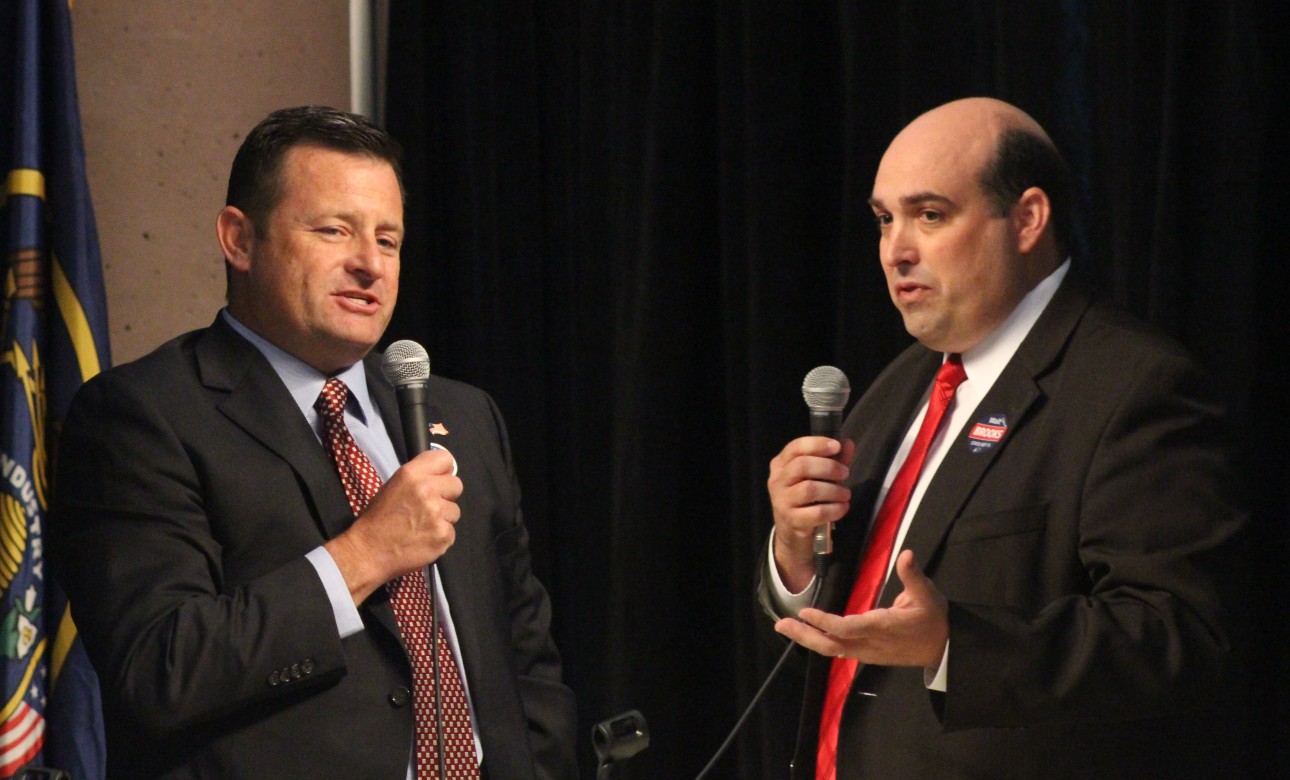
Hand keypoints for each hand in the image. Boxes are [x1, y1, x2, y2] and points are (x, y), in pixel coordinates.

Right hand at [324, 447, 463, 603]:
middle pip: (456, 484)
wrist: (369, 551)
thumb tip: (441, 475)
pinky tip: (424, 539)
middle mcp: (427, 490)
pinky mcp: (444, 535)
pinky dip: (440, 536)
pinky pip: (451, 532)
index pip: (445, 458)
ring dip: (443, 518)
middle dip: (446, 495)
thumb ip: (418, 477)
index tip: (439, 479)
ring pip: (455, 511)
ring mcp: (437, 513)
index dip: (443, 470)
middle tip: (430, 506)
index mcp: (412, 474)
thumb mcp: (393, 486)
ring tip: (422, 526)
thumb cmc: (378, 519)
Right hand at [767, 436, 854, 590]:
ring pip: (810, 489)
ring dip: (834, 490)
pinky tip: (843, 508)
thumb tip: (848, 444)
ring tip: (846, 494)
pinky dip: (834, 509)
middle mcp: (777, 481)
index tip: (836, 446)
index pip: (795, 447)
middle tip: (845, 473)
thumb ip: (832, 460)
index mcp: (780, 465)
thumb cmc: (805, 499)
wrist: (791, 534)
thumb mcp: (816, 477)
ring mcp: (782, 501)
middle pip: (802, 466)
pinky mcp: (792, 521)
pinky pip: (817, 512)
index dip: (817, 444)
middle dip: (829, 467)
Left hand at [774, 550, 948, 668]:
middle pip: (831, 645)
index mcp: (883, 627)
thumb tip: (906, 554)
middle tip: (781, 624)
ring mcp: (867, 653)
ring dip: (807, 638)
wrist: (942, 648)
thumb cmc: (933, 619)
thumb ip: (913, 575)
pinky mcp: (866, 655)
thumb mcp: (928, 594)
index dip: (824, 622)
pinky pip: (838, 650)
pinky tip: (806, 632)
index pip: (847, 628)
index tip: (806, 611)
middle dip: (804, 635)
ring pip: (831, 649)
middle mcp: (870, 644)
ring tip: (785, 626)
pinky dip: (819, 641)